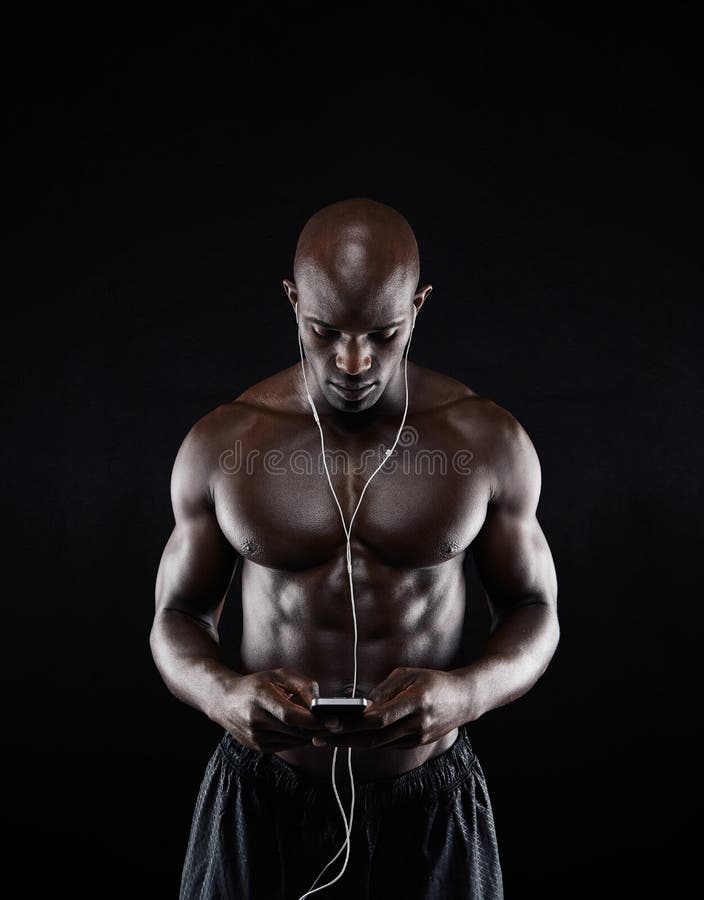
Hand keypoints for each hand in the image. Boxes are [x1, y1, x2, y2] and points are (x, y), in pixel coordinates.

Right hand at [211, 667, 328, 751]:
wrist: (224, 701)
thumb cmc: (256, 684)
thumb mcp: (278, 675)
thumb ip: (303, 684)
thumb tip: (320, 703)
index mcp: (260, 697)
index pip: (291, 715)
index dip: (314, 720)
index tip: (333, 721)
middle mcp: (255, 720)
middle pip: (295, 731)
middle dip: (317, 729)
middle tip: (334, 724)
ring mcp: (255, 737)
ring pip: (293, 741)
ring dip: (308, 734)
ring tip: (316, 723)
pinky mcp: (257, 747)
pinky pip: (286, 746)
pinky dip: (296, 738)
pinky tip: (298, 728)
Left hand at [312, 667, 467, 750]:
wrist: (465, 700)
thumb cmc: (435, 681)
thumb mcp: (410, 674)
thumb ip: (385, 689)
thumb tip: (362, 705)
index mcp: (416, 702)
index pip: (380, 718)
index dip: (354, 723)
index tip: (331, 723)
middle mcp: (416, 724)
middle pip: (374, 737)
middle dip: (344, 740)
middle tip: (319, 739)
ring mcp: (417, 737)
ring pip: (378, 745)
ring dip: (351, 745)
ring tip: (327, 741)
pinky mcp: (417, 743)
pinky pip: (387, 745)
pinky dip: (367, 743)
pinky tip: (349, 741)